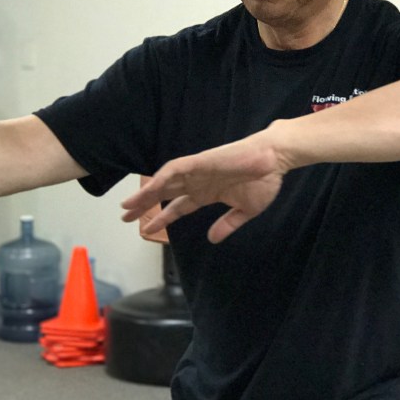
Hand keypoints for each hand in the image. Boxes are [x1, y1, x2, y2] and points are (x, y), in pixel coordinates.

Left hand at [121, 132, 286, 243]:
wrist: (274, 160)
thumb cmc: (264, 181)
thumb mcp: (245, 211)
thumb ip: (227, 224)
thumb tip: (212, 239)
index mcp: (207, 193)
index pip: (178, 207)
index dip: (162, 218)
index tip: (146, 231)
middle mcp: (198, 182)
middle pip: (165, 194)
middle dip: (145, 205)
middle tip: (124, 217)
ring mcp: (197, 171)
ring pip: (164, 182)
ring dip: (146, 194)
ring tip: (128, 206)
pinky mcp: (200, 161)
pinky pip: (175, 169)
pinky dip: (161, 178)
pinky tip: (149, 188)